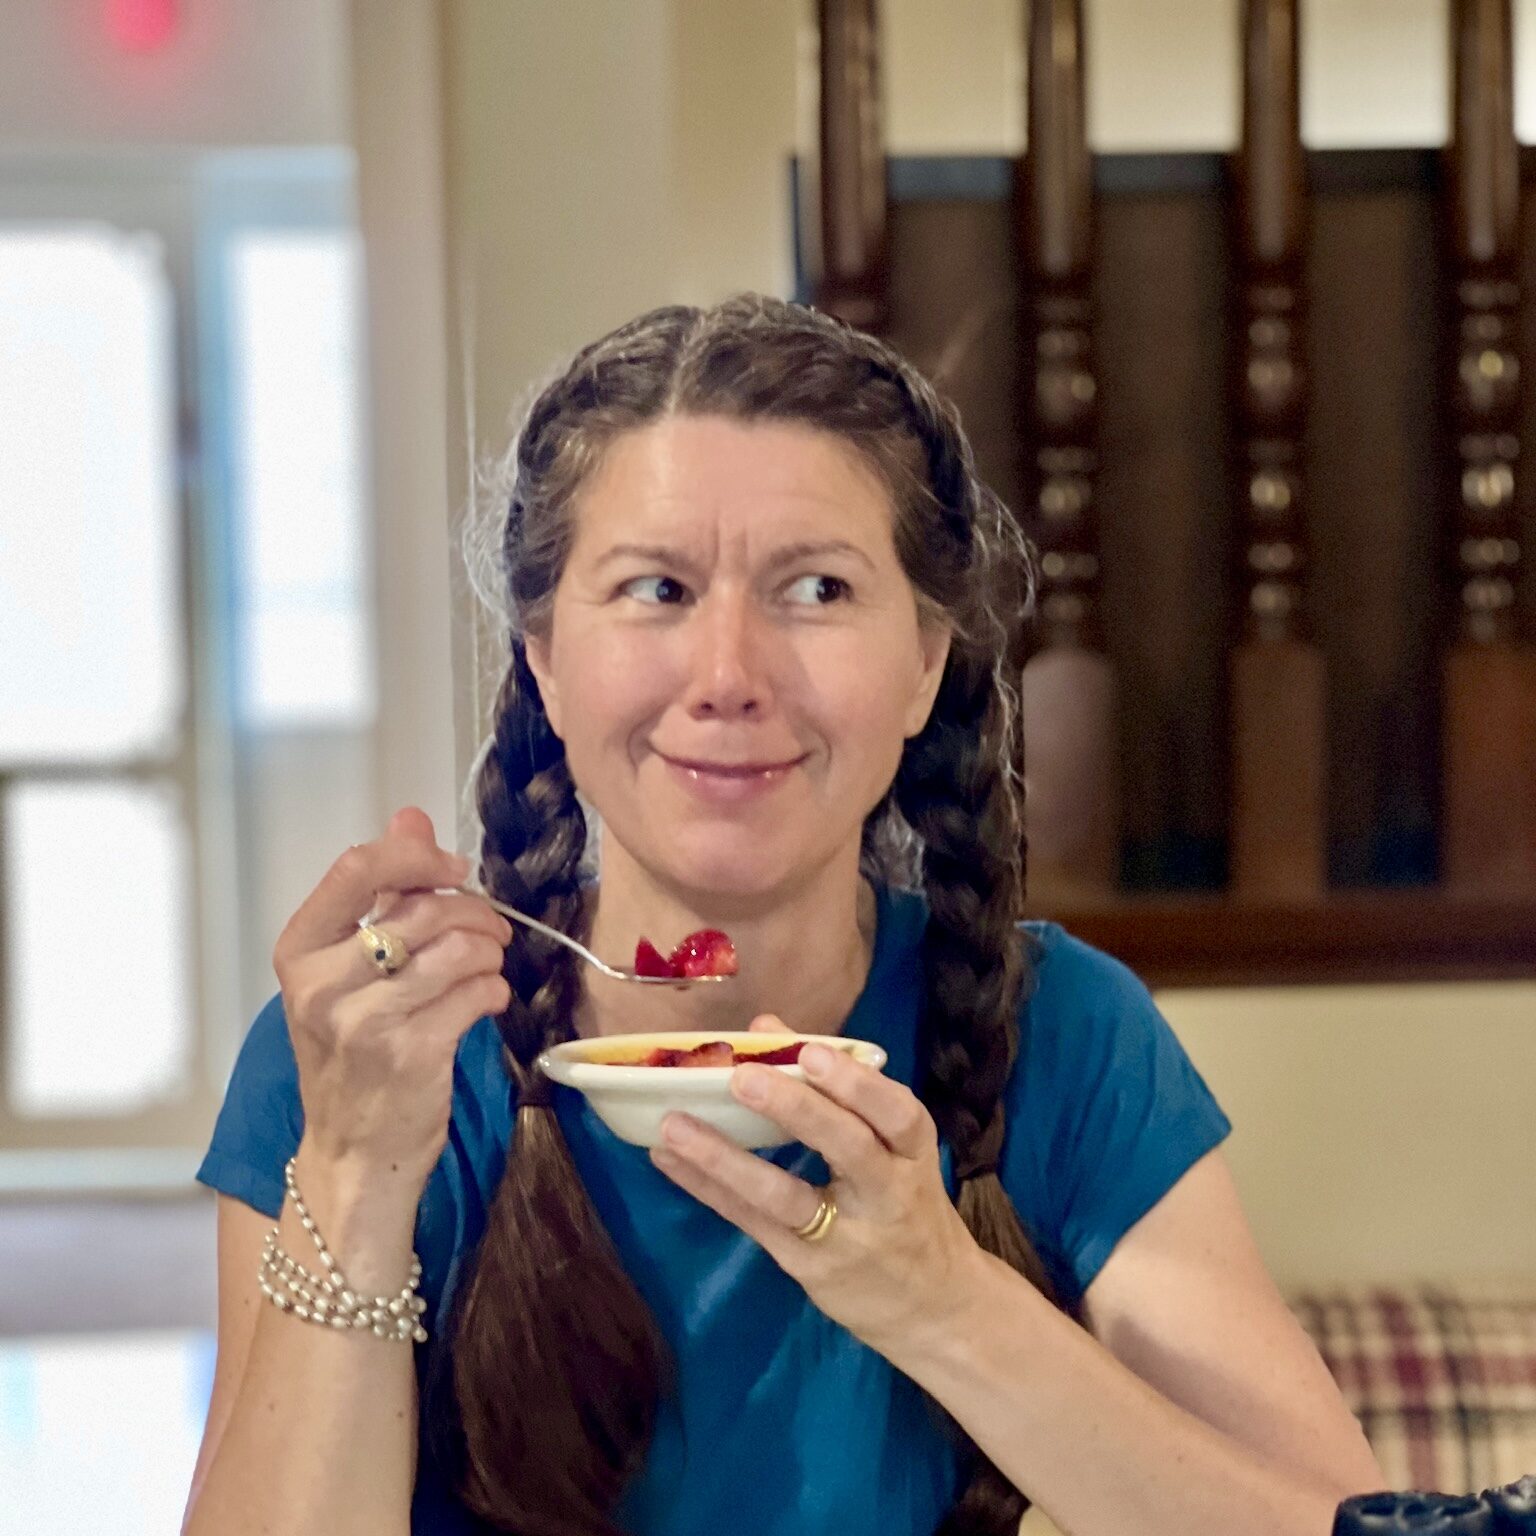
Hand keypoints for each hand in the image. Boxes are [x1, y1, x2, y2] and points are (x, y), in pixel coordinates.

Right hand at [272, 807, 513, 1189]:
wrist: (353, 1151)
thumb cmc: (353, 1053)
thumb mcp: (350, 968)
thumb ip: (383, 891)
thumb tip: (410, 817)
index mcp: (300, 950)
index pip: (357, 868)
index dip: (417, 857)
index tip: (452, 868)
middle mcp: (323, 985)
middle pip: (421, 909)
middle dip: (474, 912)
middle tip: (491, 928)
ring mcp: (365, 1023)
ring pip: (457, 949)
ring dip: (489, 951)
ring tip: (488, 964)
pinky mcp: (413, 1055)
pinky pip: (478, 993)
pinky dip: (495, 988)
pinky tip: (487, 999)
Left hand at [649, 1015, 985, 1357]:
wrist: (934, 1306)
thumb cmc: (905, 1204)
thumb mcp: (893, 1148)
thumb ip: (834, 1087)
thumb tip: (766, 1025)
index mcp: (913, 1155)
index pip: (899, 1115)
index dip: (858, 1085)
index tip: (812, 1053)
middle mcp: (886, 1195)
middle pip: (849, 1149)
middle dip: (797, 1111)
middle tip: (743, 1078)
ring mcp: (845, 1238)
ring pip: (786, 1197)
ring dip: (726, 1159)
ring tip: (675, 1124)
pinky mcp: (807, 1267)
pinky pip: (753, 1223)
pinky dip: (708, 1189)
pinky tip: (669, 1160)